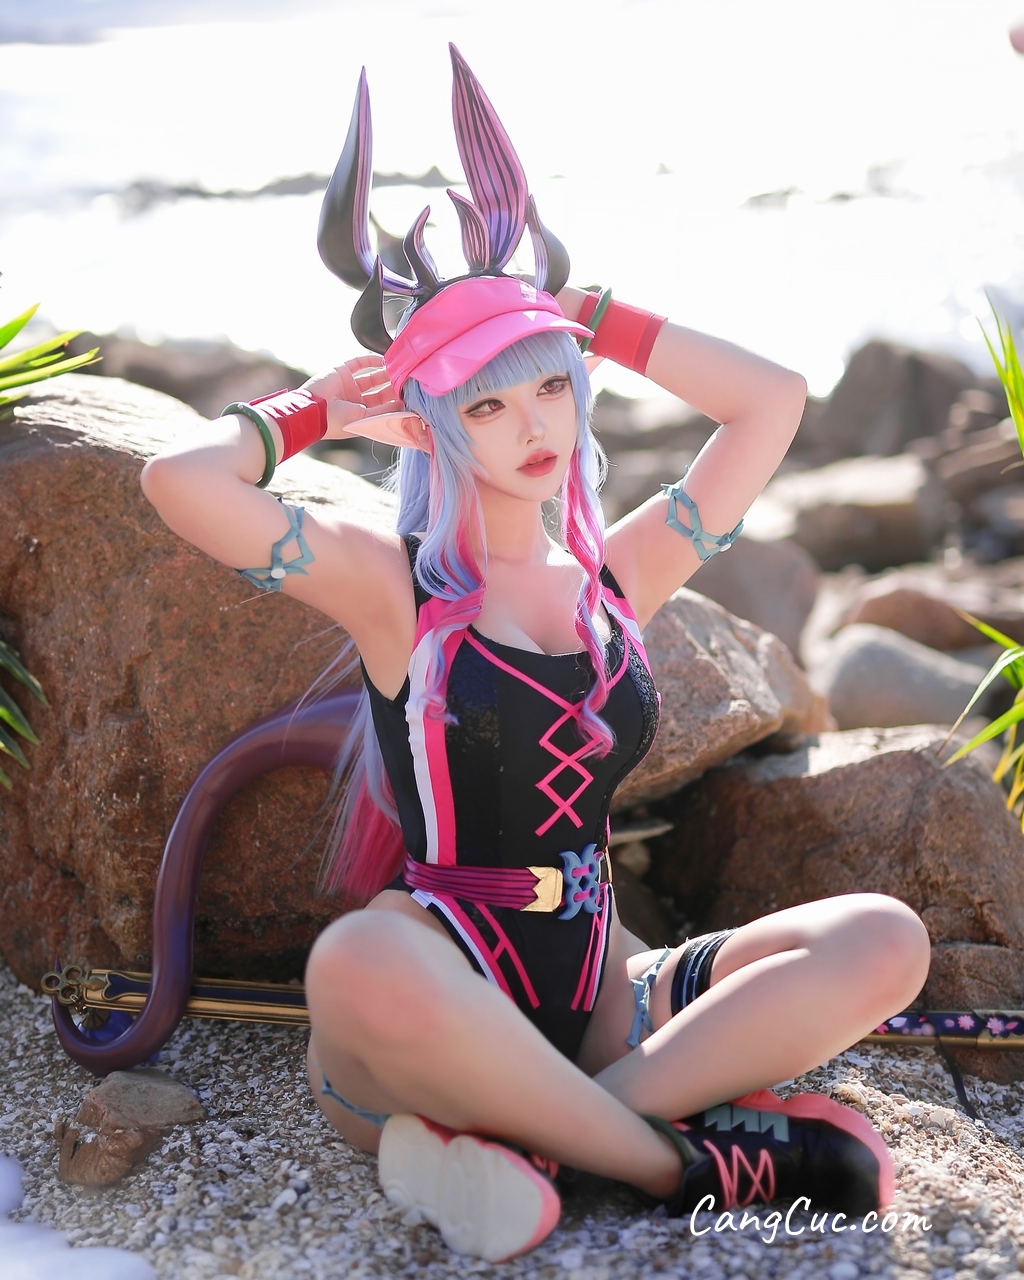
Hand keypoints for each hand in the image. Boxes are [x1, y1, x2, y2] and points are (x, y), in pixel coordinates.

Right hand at [301, 356, 426, 446]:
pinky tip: (384, 360)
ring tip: (400, 370)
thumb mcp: (365, 418)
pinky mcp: (341, 371)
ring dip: (386, 374)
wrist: (312, 410)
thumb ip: (384, 411)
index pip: (383, 408)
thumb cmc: (338, 421)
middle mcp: (356, 402)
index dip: (396, 402)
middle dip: (393, 387)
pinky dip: (371, 360)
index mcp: (361, 416)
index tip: (412, 397)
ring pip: (372, 378)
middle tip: (408, 381)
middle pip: (380, 392)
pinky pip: (359, 363)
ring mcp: (348, 386)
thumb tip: (404, 405)